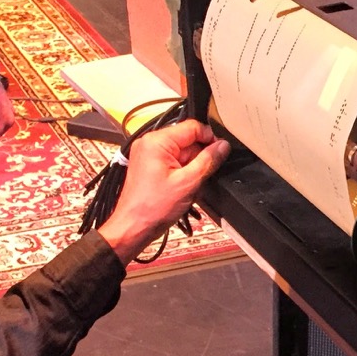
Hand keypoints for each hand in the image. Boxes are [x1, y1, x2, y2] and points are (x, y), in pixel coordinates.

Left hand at [97, 120, 228, 263]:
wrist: (133, 228)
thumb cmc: (154, 208)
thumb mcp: (188, 183)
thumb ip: (208, 161)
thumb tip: (223, 145)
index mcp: (157, 141)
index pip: (192, 127)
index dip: (210, 138)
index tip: (221, 153)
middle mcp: (150, 143)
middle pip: (187, 140)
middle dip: (199, 158)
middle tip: (202, 178)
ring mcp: (149, 155)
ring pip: (182, 154)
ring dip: (192, 170)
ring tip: (190, 188)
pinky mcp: (150, 167)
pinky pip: (174, 163)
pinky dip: (183, 175)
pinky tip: (183, 190)